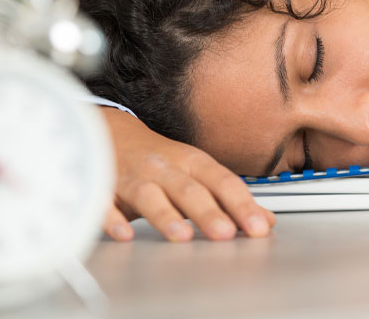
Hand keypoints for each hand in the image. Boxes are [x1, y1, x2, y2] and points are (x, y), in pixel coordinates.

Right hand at [100, 107, 275, 241]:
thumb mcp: (197, 172)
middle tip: (225, 234)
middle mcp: (165, 169)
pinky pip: (106, 202)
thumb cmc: (159, 159)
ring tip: (180, 236)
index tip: (258, 228)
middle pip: (189, 190)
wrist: (109, 132)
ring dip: (165, 216)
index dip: (242, 205)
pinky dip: (113, 218)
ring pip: (150, 196)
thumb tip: (265, 221)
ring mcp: (133, 177)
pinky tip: (123, 233)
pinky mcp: (103, 187)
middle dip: (208, 212)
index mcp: (192, 164)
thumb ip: (229, 198)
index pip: (223, 183)